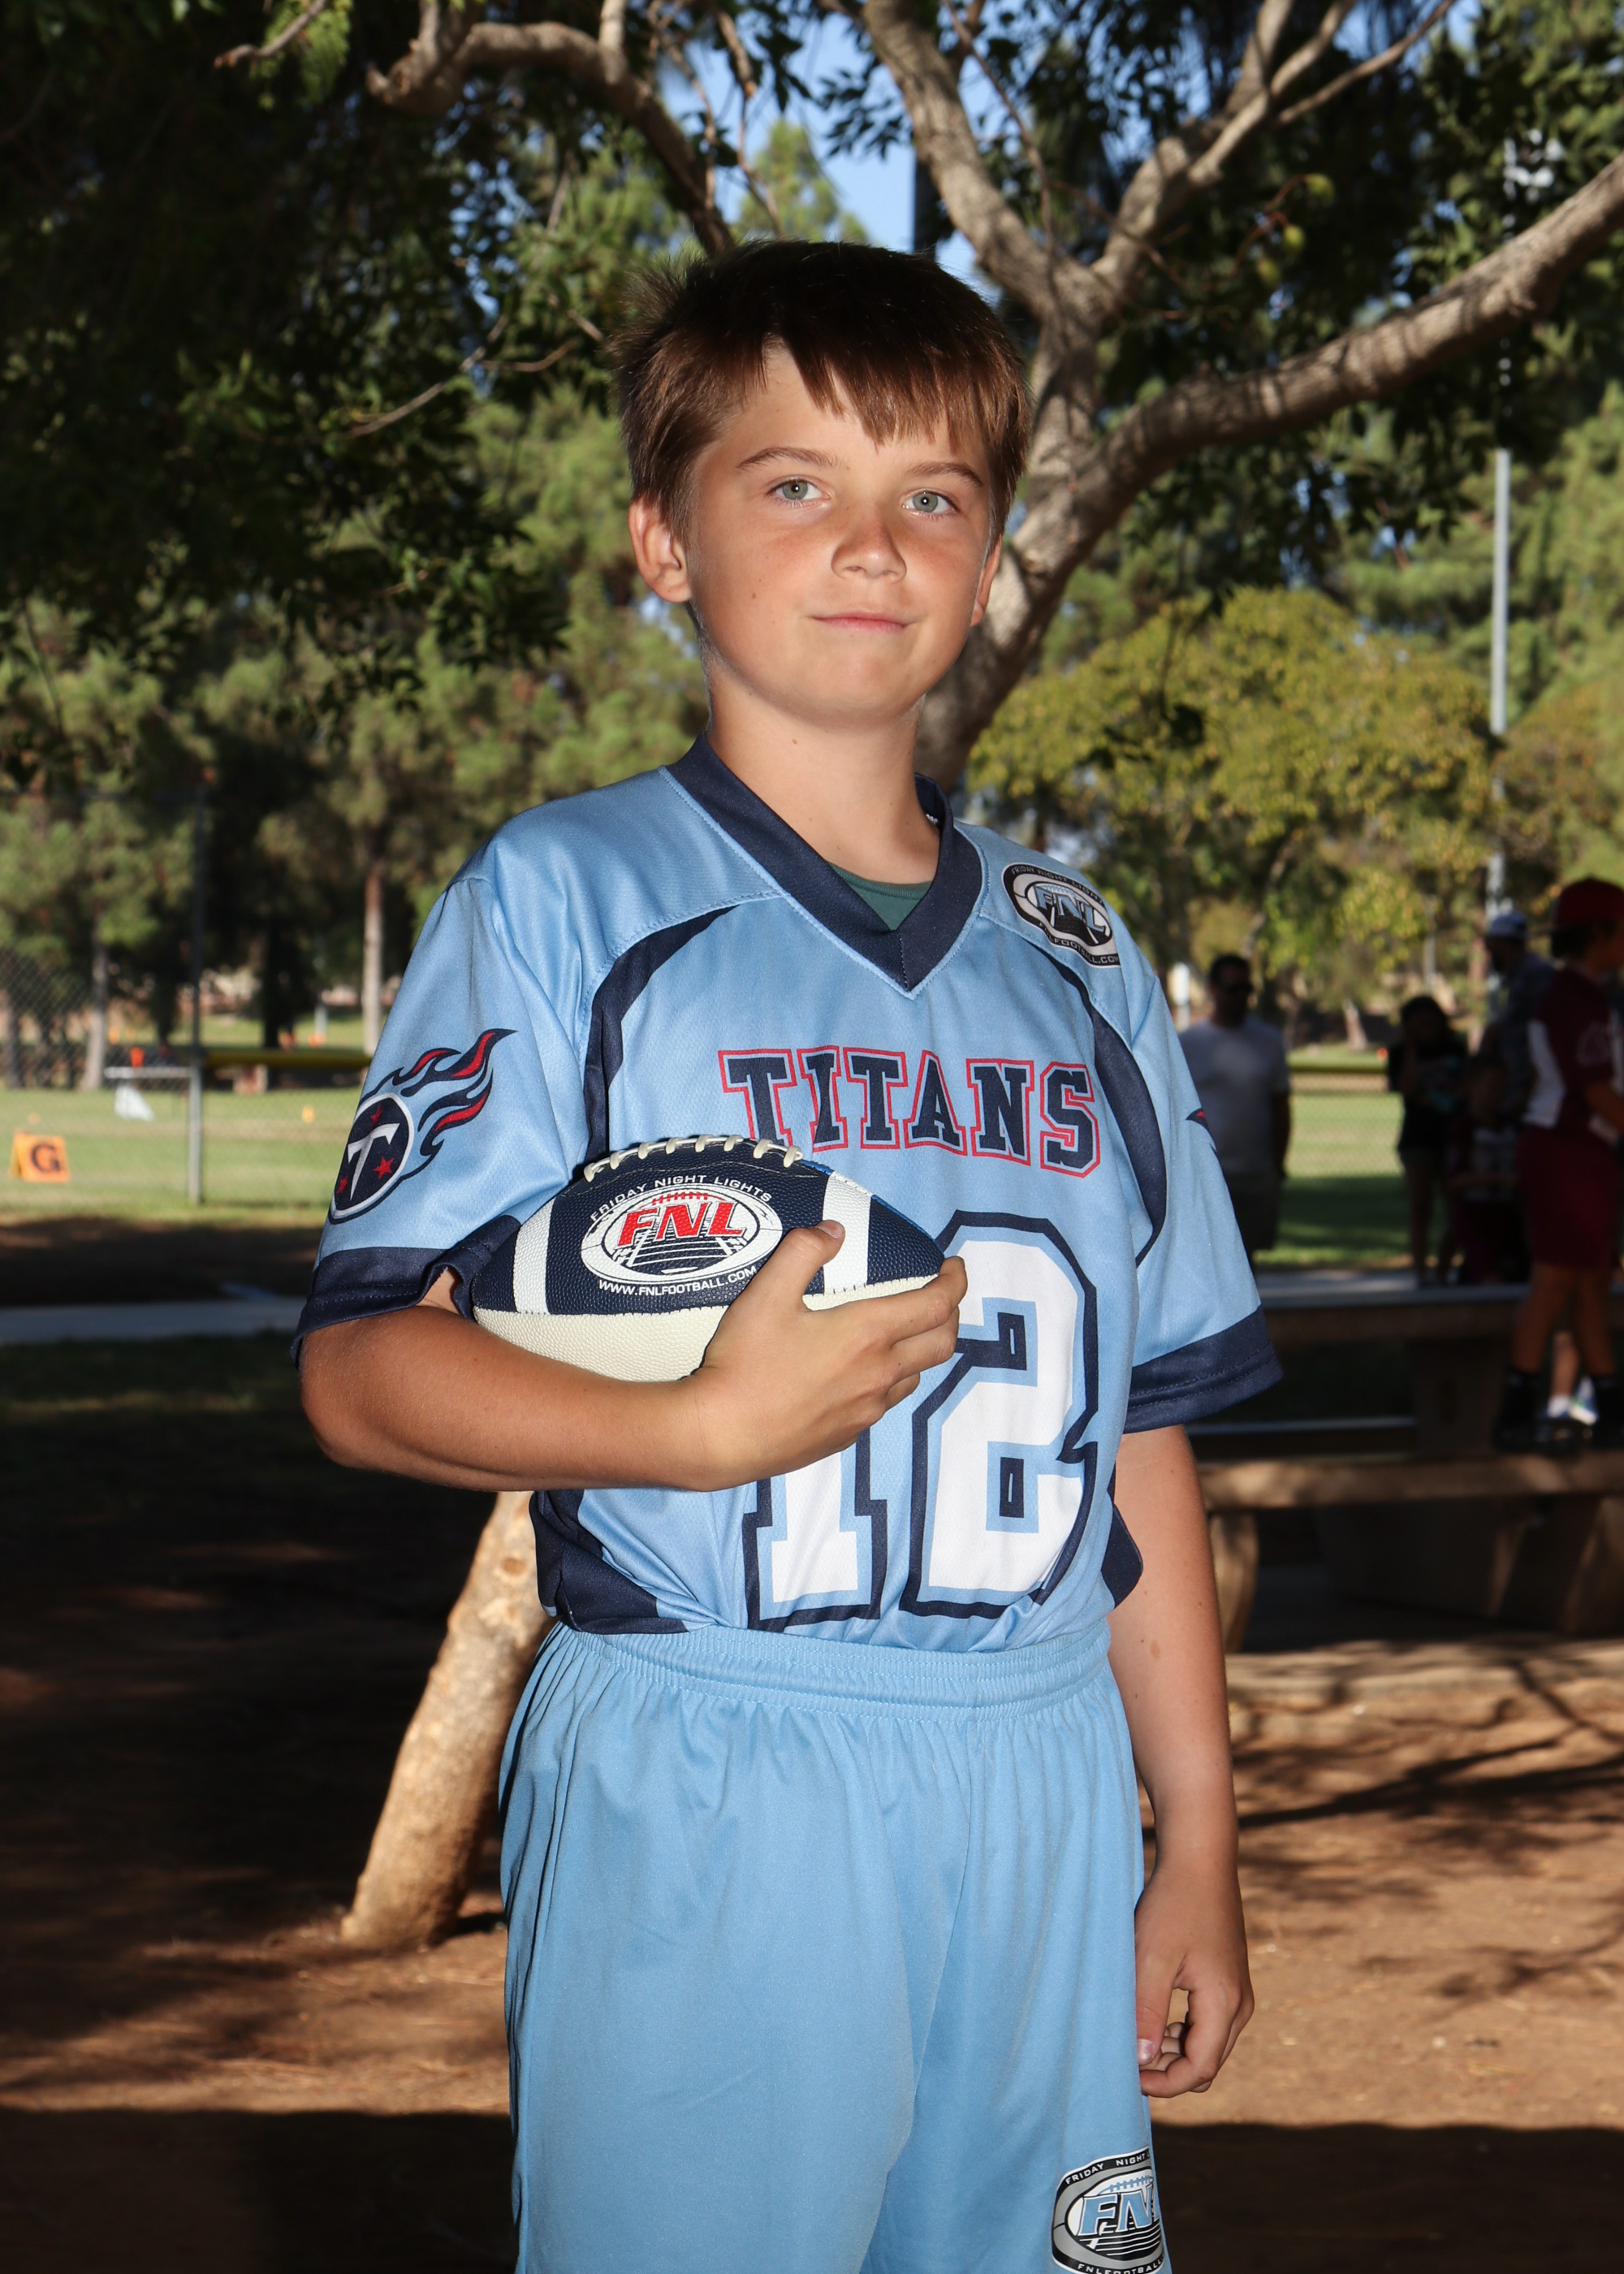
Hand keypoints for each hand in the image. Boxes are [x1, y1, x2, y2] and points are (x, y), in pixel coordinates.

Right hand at [677, 1222, 966, 1489]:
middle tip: (939, 1296)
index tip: (954, 1266)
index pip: (937, 1304)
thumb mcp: (766, 1294)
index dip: (955, 1282)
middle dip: (950, 1314)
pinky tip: (860, 1374)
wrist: (722, 1436)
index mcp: (868, 1335)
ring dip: (920, 1350)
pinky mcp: (849, 1435)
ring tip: (902, 1334)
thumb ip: (803, 1252)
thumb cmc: (743, 1364)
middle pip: (942, 1343)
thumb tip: (833, 1231)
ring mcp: (867, 1410)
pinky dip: (888, 1380)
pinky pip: (884, 1403)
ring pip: (915, 1376)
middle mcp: (879, 1375)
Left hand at [1132, 1847, 1253, 2097]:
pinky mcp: (1230, 1982)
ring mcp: (1238, 1994)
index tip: (1129, 2078)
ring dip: (1174, 2052)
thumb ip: (1147, 2011)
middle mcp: (1240, 2005)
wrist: (1200, 1861)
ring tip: (1136, 2036)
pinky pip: (1210, 2026)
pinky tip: (1154, 2018)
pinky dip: (1183, 2033)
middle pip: (1207, 2064)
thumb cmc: (1174, 1905)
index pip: (1200, 2070)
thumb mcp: (1152, 1958)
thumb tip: (1142, 2062)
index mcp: (1225, 2004)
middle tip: (1128, 2059)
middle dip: (1168, 2072)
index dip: (1164, 2084)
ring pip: (1209, 2047)